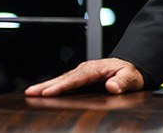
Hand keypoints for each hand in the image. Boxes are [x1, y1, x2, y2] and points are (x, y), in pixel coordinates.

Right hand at [24, 58, 144, 96]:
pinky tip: (42, 93)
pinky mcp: (80, 78)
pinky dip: (52, 86)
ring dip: (46, 86)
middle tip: (31, 92)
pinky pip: (64, 82)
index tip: (49, 92)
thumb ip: (123, 82)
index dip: (62, 86)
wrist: (131, 69)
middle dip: (47, 85)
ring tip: (30, 93)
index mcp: (97, 68)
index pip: (77, 78)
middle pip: (64, 78)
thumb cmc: (131, 74)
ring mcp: (82, 73)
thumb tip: (112, 86)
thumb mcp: (132, 78)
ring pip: (62, 79)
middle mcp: (86, 69)